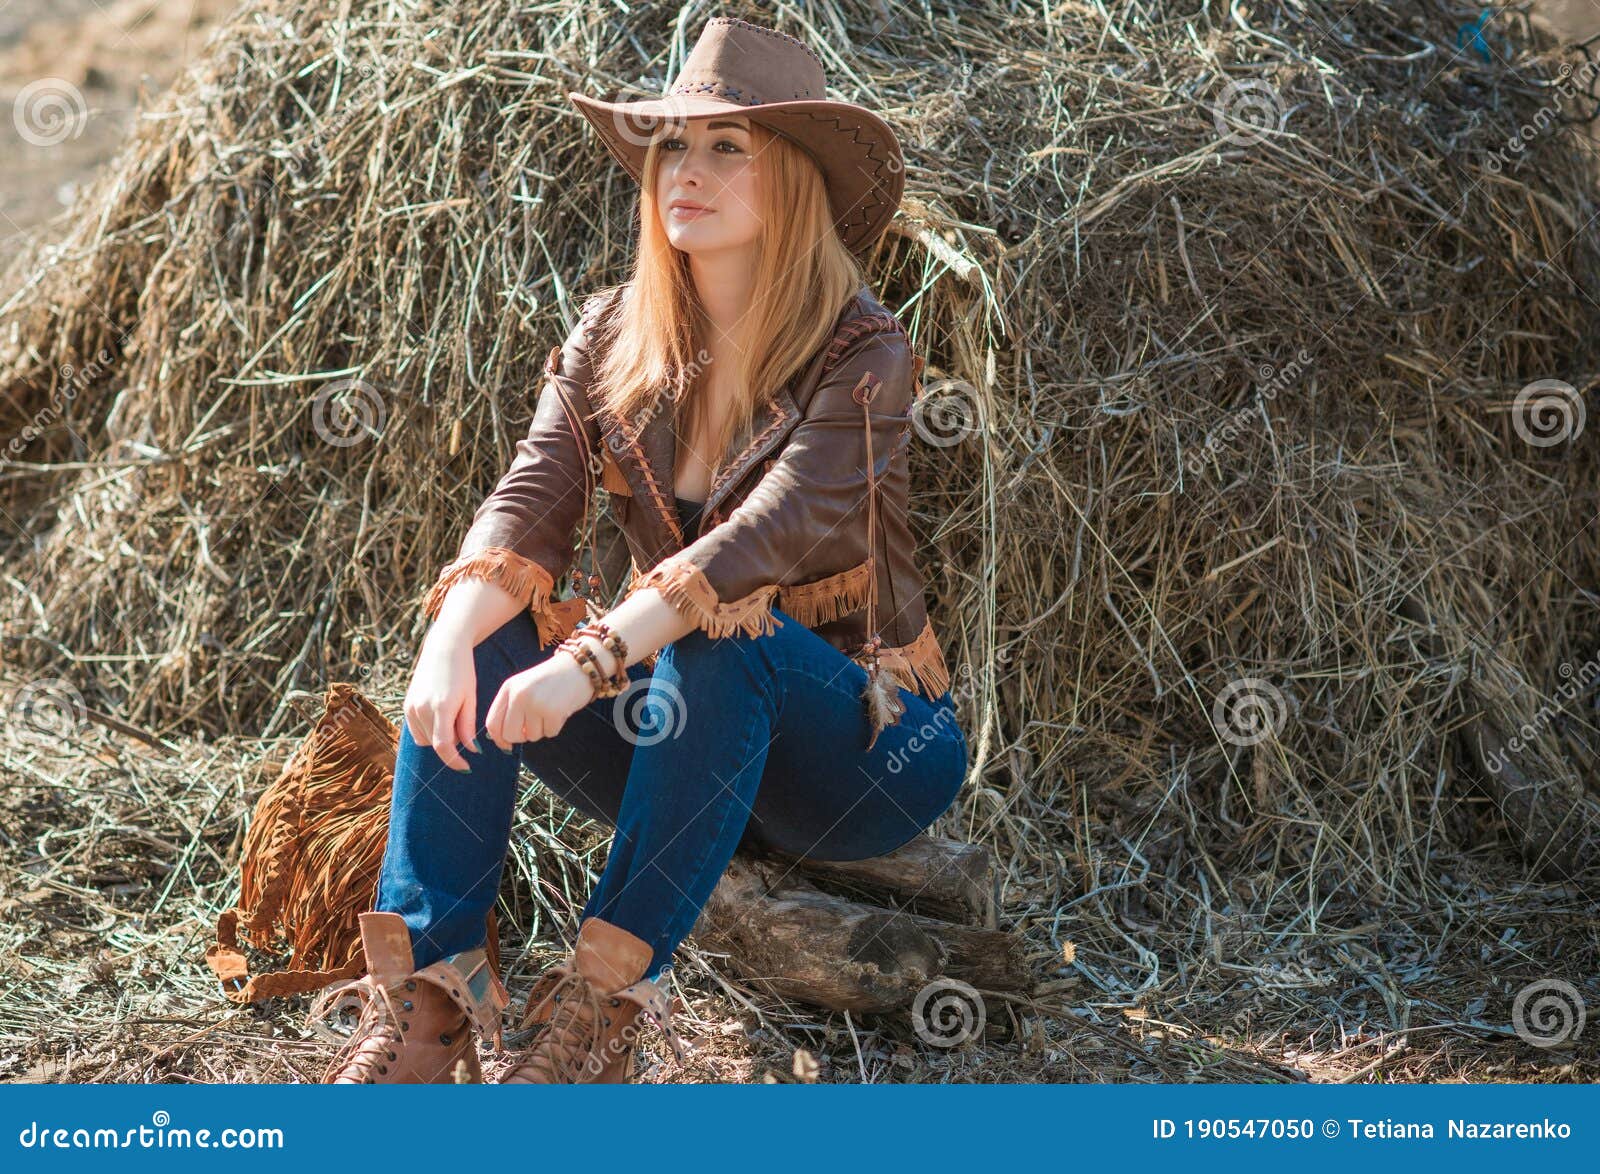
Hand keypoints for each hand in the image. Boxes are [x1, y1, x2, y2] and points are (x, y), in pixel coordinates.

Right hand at [404, 627, 481, 772]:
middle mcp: (421, 709)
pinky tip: (440, 716)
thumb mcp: (470, 698)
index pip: (443, 746)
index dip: (455, 761)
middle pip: (434, 744)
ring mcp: (410, 707)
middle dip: (451, 745)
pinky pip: (416, 731)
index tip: (466, 768)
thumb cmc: (463, 671)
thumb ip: (467, 726)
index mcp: (441, 707)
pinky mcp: (406, 705)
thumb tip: (471, 751)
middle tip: (463, 729)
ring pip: (424, 740)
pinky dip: (428, 731)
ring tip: (452, 717)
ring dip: (438, 738)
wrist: (443, 648)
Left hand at [485, 648, 597, 749]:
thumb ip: (511, 708)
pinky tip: (560, 710)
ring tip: (550, 710)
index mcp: (509, 688)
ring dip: (542, 729)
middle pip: (510, 734)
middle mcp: (519, 695)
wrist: (579, 666)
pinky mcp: (553, 712)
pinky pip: (549, 734)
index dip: (498, 739)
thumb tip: (503, 739)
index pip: (492, 722)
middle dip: (522, 736)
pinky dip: (555, 726)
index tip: (506, 745)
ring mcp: (536, 704)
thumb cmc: (552, 680)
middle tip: (534, 726)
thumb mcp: (525, 686)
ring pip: (531, 736)